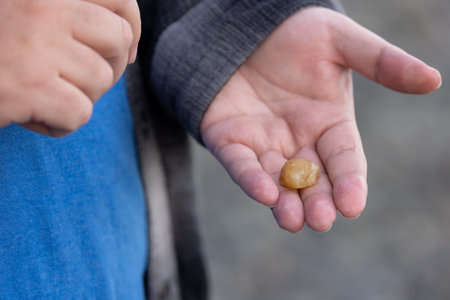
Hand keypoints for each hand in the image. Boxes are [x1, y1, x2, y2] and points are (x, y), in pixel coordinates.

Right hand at [0, 0, 140, 135]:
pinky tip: (33, 117)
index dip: (131, 28)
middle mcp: (43, 6)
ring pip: (101, 81)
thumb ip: (68, 16)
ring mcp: (36, 44)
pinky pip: (80, 113)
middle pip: (119, 41)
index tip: (127, 52)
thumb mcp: (27, 15)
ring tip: (45, 96)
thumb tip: (128, 40)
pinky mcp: (29, 85)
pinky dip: (61, 125)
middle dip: (111, 68)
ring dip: (79, 97)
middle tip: (81, 81)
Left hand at [200, 7, 440, 231]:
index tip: (353, 205)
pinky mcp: (230, 138)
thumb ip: (381, 62)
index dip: (350, 183)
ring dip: (284, 203)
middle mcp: (298, 141)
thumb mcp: (341, 42)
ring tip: (293, 220)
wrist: (248, 24)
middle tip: (322, 220)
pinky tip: (264, 193)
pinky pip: (240, 164)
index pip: (344, 160)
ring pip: (276, 181)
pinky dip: (250, 179)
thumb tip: (433, 80)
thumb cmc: (299, 33)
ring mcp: (263, 143)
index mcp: (329, 124)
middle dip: (317, 202)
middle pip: (312, 180)